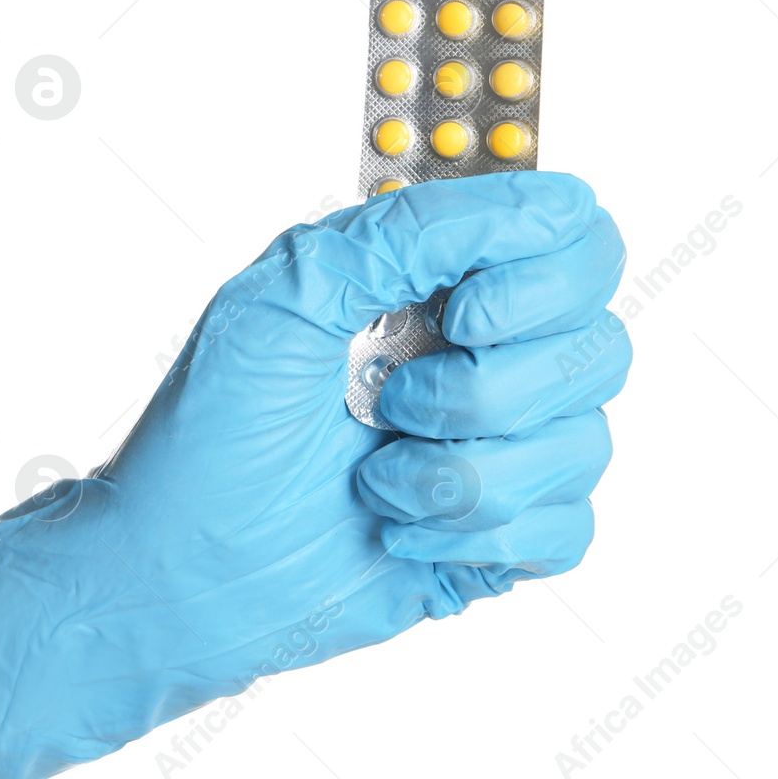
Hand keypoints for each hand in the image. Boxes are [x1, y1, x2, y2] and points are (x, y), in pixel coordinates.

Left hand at [0, 170, 631, 778]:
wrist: (179, 576)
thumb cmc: (209, 438)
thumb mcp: (284, 295)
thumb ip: (401, 235)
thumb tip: (528, 202)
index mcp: (437, 285)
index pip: (573, 241)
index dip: (541, 274)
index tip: (462, 314)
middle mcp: (485, 358)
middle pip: (598, 342)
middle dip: (488, 389)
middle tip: (394, 404)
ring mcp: (500, 450)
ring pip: (584, 442)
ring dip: (465, 473)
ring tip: (376, 479)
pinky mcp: (503, 537)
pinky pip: (568, 527)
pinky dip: (479, 535)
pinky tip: (402, 530)